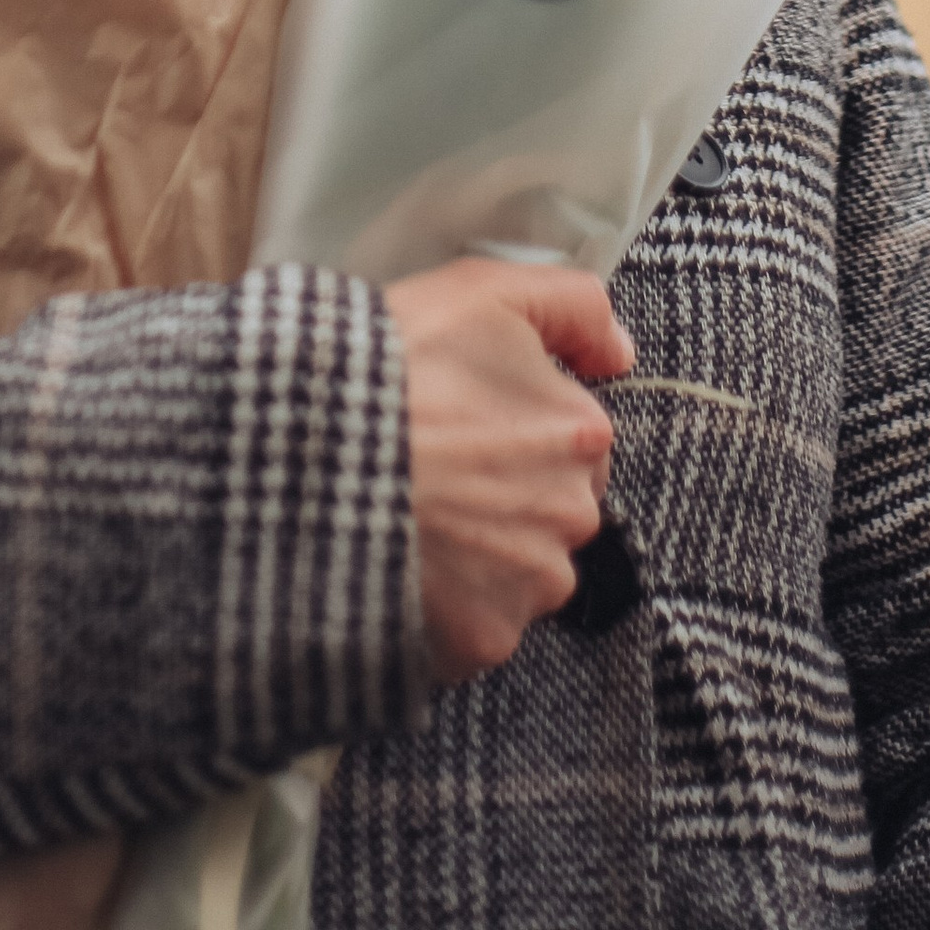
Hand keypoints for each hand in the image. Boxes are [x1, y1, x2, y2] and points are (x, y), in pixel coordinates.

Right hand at [384, 259, 631, 681]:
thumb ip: (574, 305)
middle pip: (553, 507)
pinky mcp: (485, 638)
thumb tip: (619, 350)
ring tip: (414, 512)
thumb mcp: (484, 292)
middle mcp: (572, 516)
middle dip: (507, 493)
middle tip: (438, 467)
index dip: (518, 426)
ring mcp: (530, 584)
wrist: (311, 454)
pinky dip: (448, 602)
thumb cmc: (393, 366)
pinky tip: (403, 559)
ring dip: (481, 551)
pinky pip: (478, 623)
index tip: (467, 420)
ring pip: (520, 569)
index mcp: (581, 433)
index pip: (574, 439)